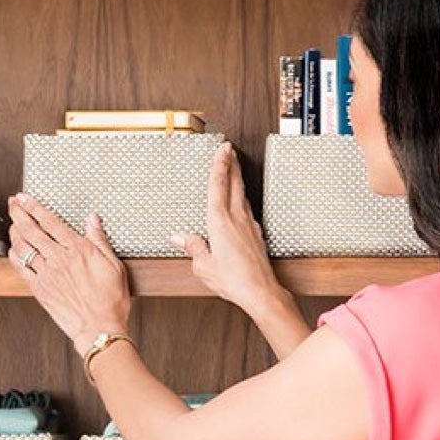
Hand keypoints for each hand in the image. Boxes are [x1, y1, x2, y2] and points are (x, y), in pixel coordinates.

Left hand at [8, 193, 130, 356]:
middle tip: (13, 203)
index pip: (51, 222)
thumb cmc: (110, 302)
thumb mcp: (114, 266)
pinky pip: (20, 268)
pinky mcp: (40, 289)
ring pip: (23, 246)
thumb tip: (93, 220)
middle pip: (32, 230)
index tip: (25, 198)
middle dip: (19, 212)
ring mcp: (47, 274)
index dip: (35, 207)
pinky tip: (14, 250)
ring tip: (13, 222)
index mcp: (78, 250)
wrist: (99, 328)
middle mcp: (59, 259)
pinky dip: (14, 255)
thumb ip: (100, 240)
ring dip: (14, 231)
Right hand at [171, 142, 285, 317]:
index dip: (220, 165)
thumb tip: (179, 237)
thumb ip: (192, 247)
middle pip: (234, 184)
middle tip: (230, 150)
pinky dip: (241, 199)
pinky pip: (247, 210)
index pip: (218, 185)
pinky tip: (240, 203)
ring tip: (234, 170)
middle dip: (232, 164)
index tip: (222, 148)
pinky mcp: (256, 235)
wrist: (260, 291)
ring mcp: (249, 225)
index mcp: (220, 221)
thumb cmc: (232, 280)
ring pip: (242, 195)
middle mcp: (237, 218)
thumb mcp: (203, 265)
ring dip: (237, 179)